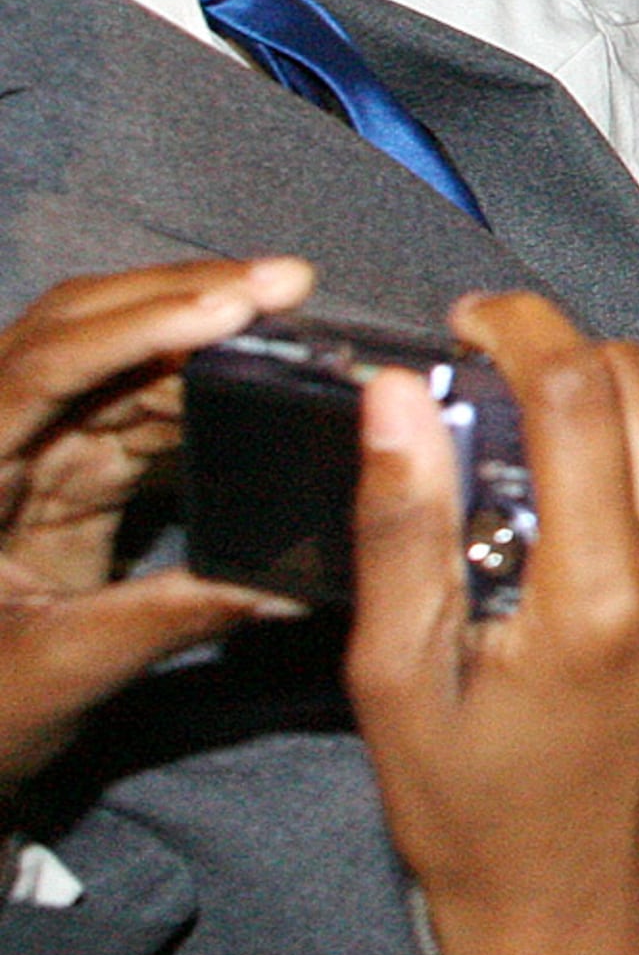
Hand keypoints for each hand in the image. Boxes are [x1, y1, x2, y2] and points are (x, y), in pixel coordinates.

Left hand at [0, 257, 313, 798]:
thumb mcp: (61, 672)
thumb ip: (170, 617)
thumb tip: (286, 585)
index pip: (42, 367)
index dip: (139, 326)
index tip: (235, 306)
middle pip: (79, 328)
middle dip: (182, 294)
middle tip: (286, 282)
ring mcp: (32, 451)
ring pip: (116, 357)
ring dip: (202, 332)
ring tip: (290, 316)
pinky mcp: (70, 473)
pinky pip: (139, 408)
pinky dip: (204, 388)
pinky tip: (263, 382)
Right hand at [345, 293, 638, 954]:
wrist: (586, 915)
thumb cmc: (475, 816)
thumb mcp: (400, 680)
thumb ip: (405, 525)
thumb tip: (402, 393)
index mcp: (608, 593)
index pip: (586, 393)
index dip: (525, 328)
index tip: (467, 319)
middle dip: (556, 360)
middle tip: (471, 381)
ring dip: (587, 417)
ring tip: (498, 465)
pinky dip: (617, 478)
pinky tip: (550, 528)